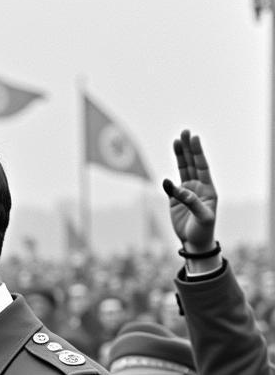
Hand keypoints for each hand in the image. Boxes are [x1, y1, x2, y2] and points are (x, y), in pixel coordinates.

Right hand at [161, 130, 216, 252]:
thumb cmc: (203, 229)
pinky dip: (167, 182)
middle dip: (189, 148)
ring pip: (182, 170)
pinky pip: (170, 188)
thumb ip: (190, 200)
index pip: (202, 166)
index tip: (194, 138)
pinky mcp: (174, 200)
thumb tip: (175, 187)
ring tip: (177, 141)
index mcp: (208, 188)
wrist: (195, 242)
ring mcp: (186, 192)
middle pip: (192, 163)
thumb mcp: (202, 216)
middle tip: (185, 132)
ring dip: (179, 156)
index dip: (198, 153)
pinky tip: (165, 177)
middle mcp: (197, 187)